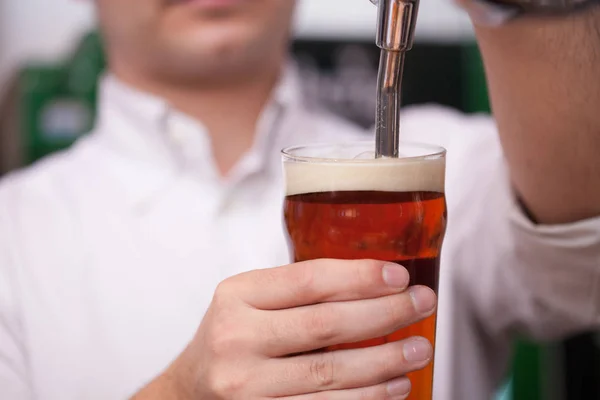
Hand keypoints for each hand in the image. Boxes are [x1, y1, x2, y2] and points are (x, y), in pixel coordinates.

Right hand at [153, 259, 436, 398]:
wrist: (190, 390)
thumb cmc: (232, 336)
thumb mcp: (249, 300)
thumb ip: (295, 290)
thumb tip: (373, 282)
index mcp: (237, 295)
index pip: (307, 280)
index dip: (359, 277)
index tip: (398, 276)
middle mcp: (236, 338)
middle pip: (326, 325)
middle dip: (384, 313)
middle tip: (423, 303)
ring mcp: (245, 385)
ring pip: (331, 372)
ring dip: (385, 361)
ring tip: (419, 348)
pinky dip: (366, 398)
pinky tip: (393, 386)